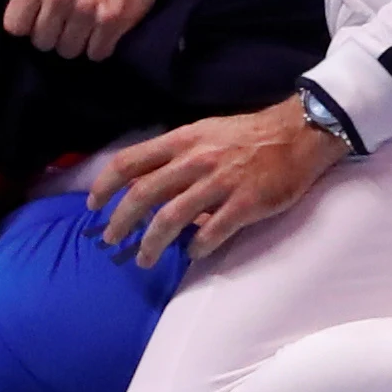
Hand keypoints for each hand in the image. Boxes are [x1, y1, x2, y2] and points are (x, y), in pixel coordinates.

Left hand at [0, 0, 227, 60]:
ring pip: (68, 51)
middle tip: (65, 19)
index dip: (28, 23)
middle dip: (52, 34)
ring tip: (83, 25)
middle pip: (42, 43)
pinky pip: (96, 53)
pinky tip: (101, 30)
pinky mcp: (114, 21)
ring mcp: (88, 10)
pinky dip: (98, 47)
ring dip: (75, 43)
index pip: (16, 26)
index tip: (41, 14)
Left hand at [88, 96, 348, 261]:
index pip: (129, 161)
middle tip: (111, 240)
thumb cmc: (249, 136)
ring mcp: (221, 182)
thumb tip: (142, 185)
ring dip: (151, 244)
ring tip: (144, 258)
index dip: (104, 186)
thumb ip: (175, 157)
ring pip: (171, 218)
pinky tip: (193, 254)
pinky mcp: (245, 203)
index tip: (93, 205)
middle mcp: (196, 160)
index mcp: (183, 141)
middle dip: (120, 221)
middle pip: (143, 194)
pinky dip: (197, 247)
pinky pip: (212, 232)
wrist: (299, 133)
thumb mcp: (205, 134)